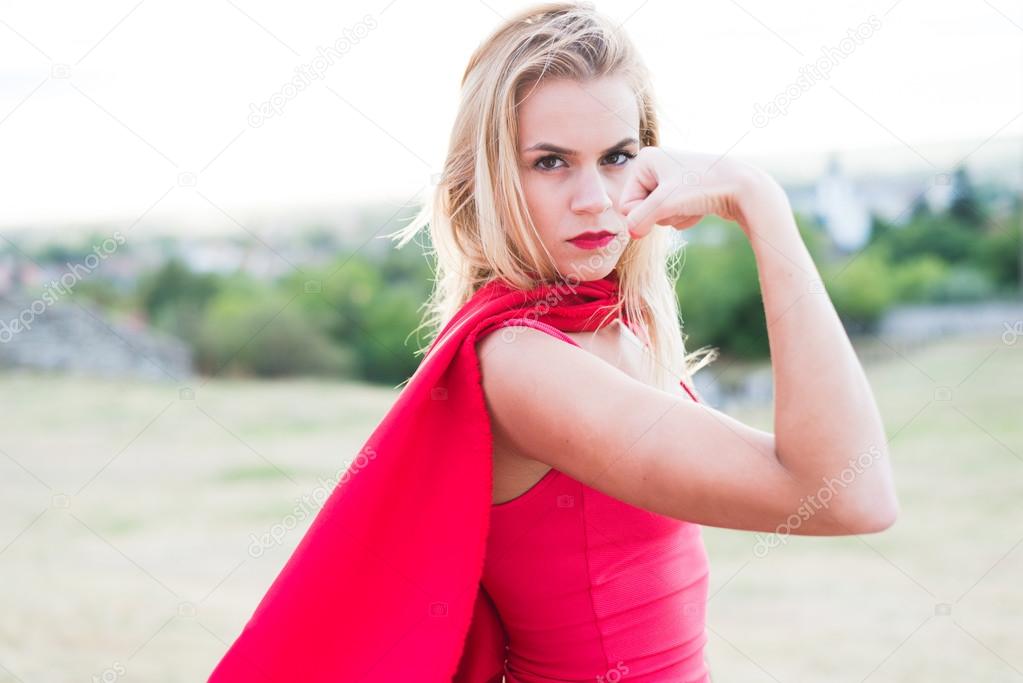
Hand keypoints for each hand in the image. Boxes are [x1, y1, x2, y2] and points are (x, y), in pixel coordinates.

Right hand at [619, 147, 762, 238]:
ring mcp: (672, 179)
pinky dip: (686, 216)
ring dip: (676, 217)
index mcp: (645, 160)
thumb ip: (639, 220)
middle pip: (643, 210)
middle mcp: (657, 166)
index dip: (644, 213)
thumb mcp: (665, 204)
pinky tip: (701, 208)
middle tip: (683, 203)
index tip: (667, 205)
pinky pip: (674, 214)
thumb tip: (631, 233)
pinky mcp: (686, 191)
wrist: (743, 188)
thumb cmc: (703, 188)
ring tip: (694, 204)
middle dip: (663, 215)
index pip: (627, 204)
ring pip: (659, 215)